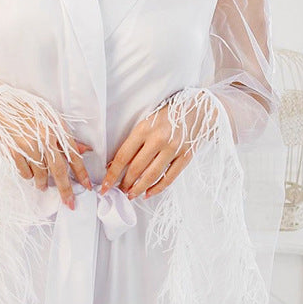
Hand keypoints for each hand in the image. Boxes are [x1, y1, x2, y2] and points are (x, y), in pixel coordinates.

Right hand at [0, 88, 92, 208]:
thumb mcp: (50, 117)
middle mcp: (43, 138)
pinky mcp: (12, 151)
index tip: (86, 186)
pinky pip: (24, 172)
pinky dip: (28, 174)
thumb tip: (85, 150)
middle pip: (58, 170)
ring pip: (40, 174)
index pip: (73, 155)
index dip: (81, 173)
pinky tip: (28, 169)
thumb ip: (66, 136)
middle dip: (65, 189)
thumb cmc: (26, 109)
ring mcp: (27, 145)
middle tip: (69, 203)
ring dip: (42, 182)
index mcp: (55, 128)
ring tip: (42, 184)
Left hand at [99, 88, 221, 200]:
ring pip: (152, 175)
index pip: (123, 156)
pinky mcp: (186, 155)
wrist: (197, 108)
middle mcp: (159, 139)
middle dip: (125, 183)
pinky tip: (149, 193)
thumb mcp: (146, 122)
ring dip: (139, 188)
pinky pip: (170, 177)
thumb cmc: (168, 115)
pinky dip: (158, 188)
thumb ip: (133, 142)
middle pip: (136, 168)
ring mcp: (173, 148)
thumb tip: (115, 164)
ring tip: (131, 194)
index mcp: (145, 128)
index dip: (112, 173)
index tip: (105, 185)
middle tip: (119, 190)